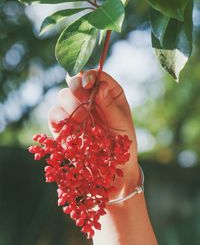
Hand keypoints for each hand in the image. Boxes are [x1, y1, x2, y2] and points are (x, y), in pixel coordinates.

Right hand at [48, 70, 139, 199]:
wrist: (111, 173)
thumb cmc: (123, 146)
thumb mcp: (122, 124)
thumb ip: (110, 104)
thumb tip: (99, 86)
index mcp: (108, 94)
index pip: (96, 76)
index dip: (90, 75)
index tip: (89, 83)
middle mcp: (90, 99)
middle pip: (76, 81)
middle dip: (77, 86)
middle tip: (82, 96)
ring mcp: (74, 111)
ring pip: (64, 95)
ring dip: (71, 104)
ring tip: (82, 120)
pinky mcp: (62, 126)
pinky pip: (54, 113)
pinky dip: (59, 117)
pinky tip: (69, 125)